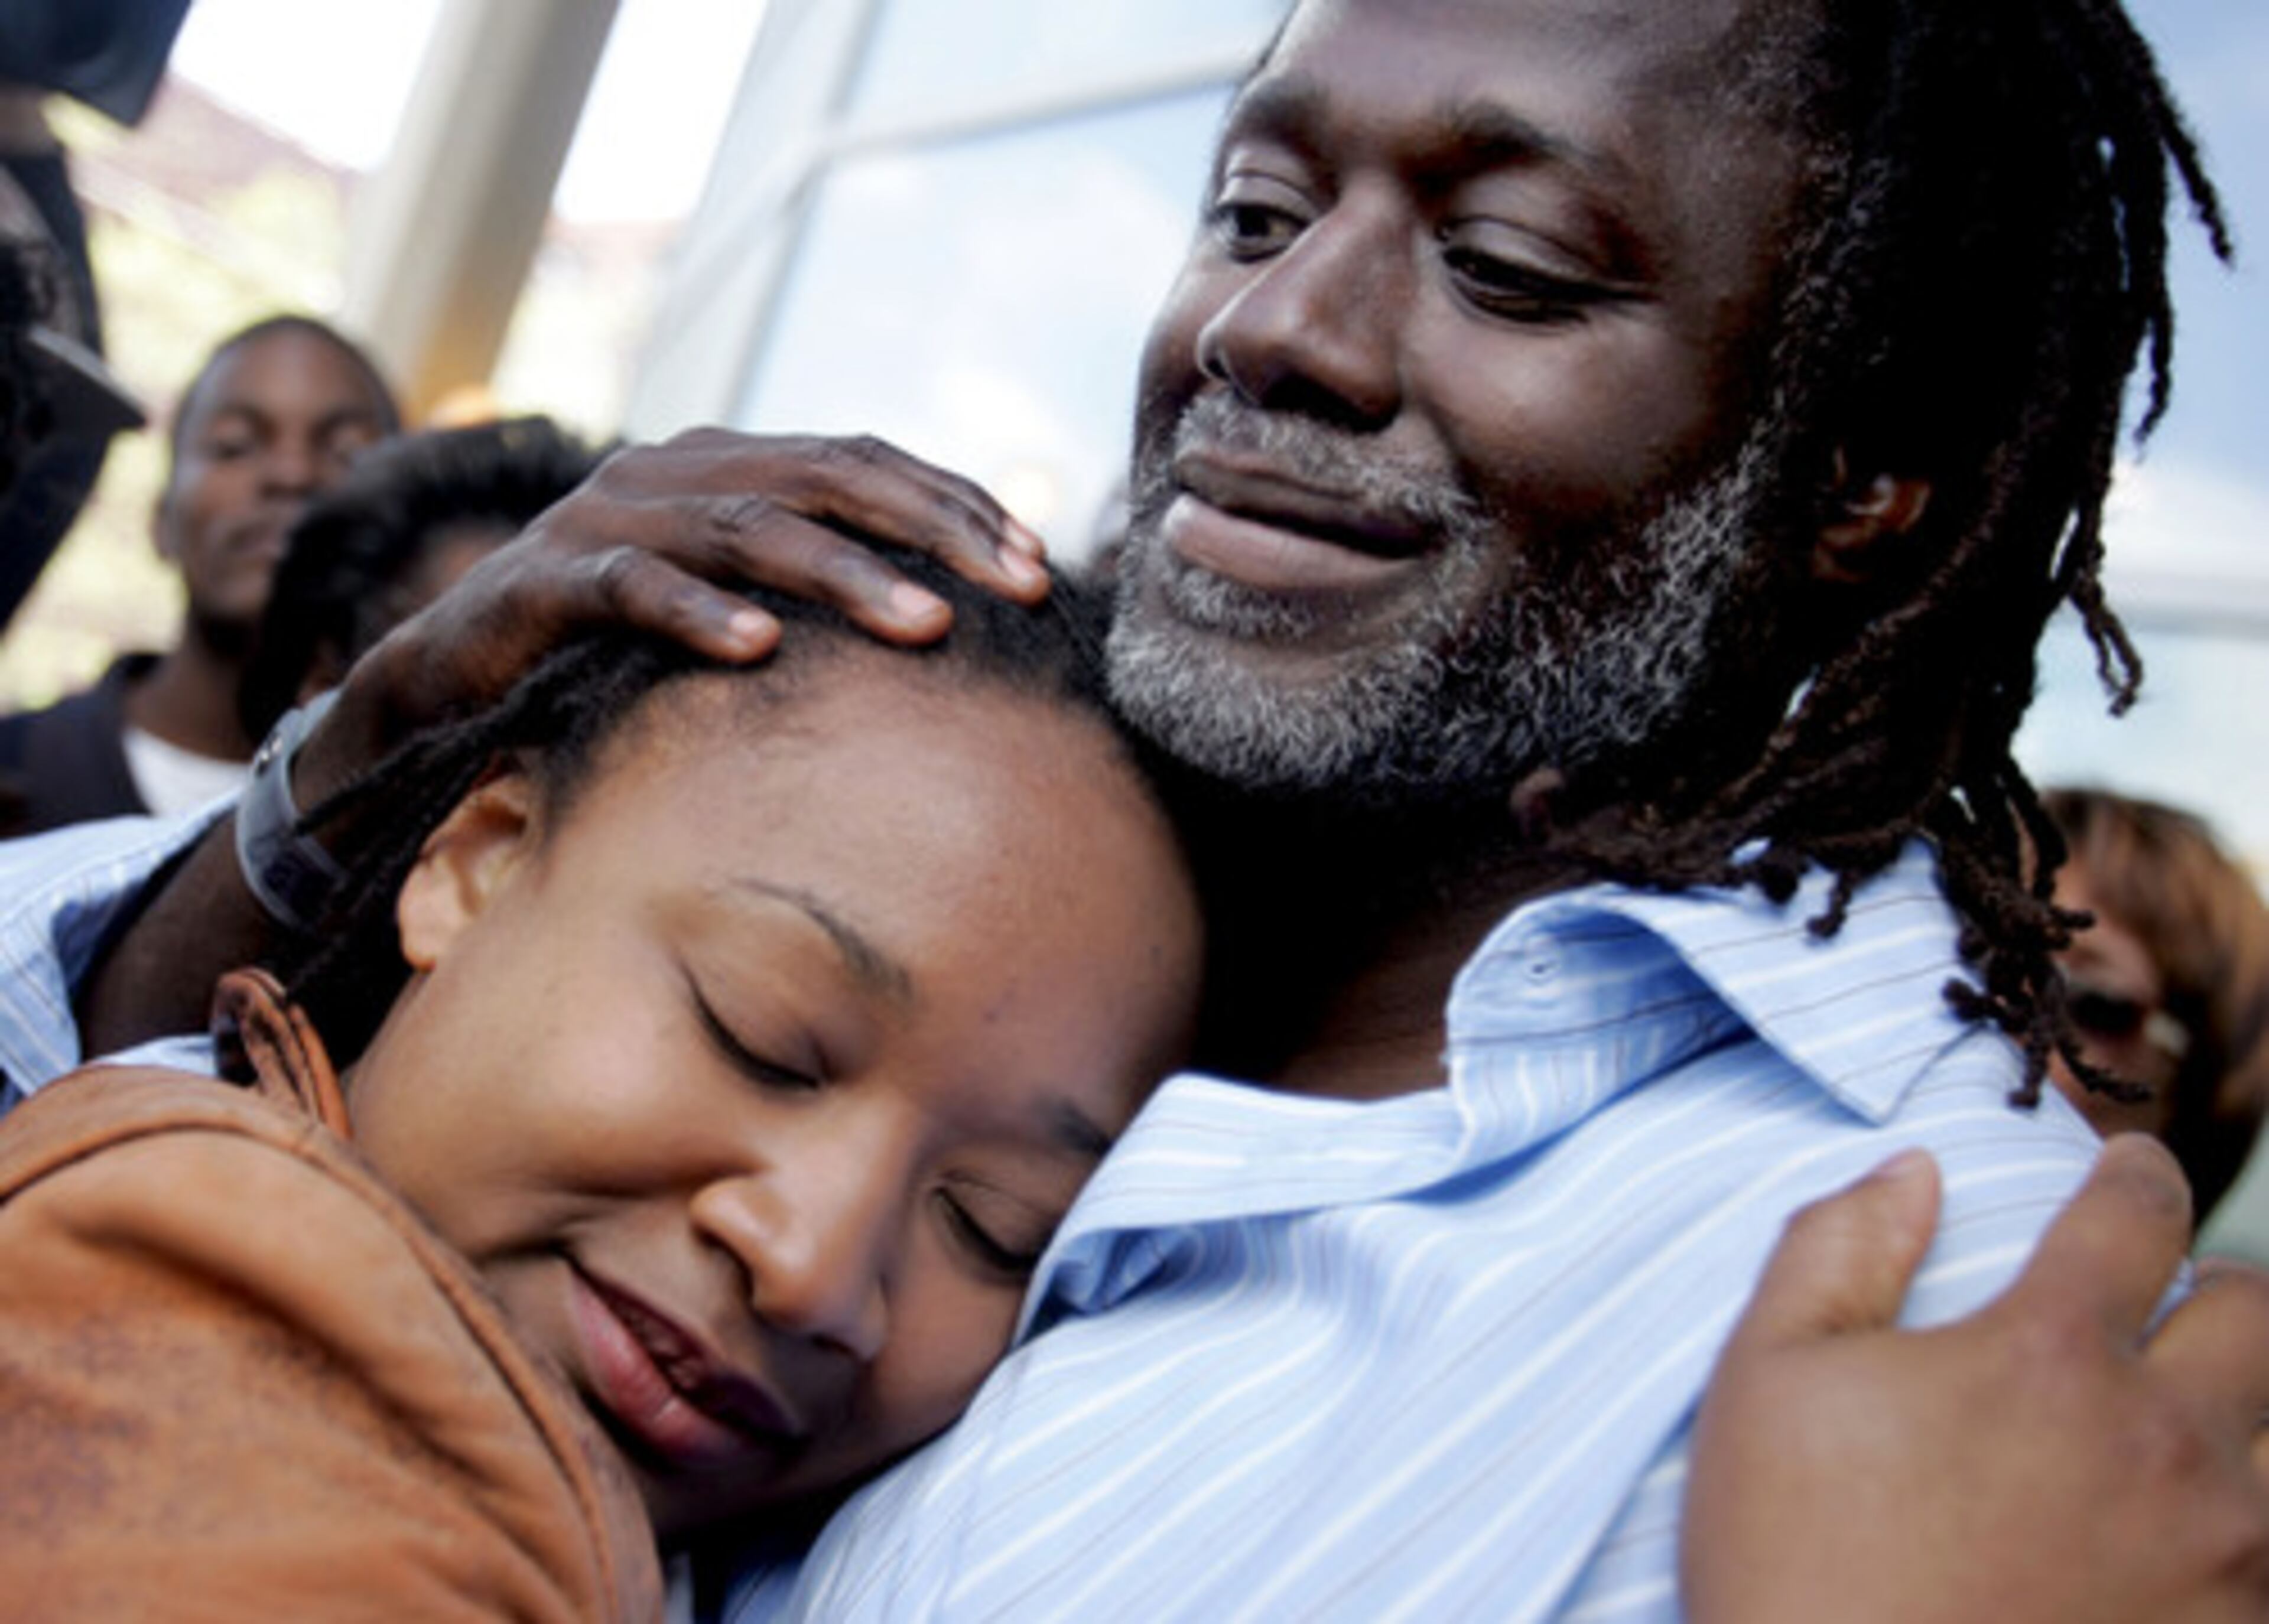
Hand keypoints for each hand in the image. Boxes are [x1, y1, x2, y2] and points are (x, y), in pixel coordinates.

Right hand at [299, 428, 1051, 803]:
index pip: (863, 460)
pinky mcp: (546, 580)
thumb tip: (950, 616)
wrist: (454, 678)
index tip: (1039, 561)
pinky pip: (634, 588)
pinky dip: (700, 614)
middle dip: (933, 528)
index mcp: (727, 464)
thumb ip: (812, 588)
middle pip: (827, 477)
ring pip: (747, 528)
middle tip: (1016, 585)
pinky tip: (761, 649)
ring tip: (928, 626)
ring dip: (845, 577)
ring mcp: (607, 517)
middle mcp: (673, 470)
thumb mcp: (730, 604)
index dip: (954, 502)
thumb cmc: (615, 650)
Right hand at [1683, 1136, 2268, 1623]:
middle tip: (2177, 1299)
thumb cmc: (1798, 1564)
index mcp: (2049, 1355)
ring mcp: (2220, 1555)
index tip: (2130, 1167)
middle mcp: (2163, 1442)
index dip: (2137, 1170)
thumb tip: (1914, 1170)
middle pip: (2256, 1315)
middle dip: (2219, 1287)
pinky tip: (2179, 1535)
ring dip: (2243, 1412)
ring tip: (2188, 1421)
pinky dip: (2239, 1529)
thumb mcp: (1767, 1381)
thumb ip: (1838, 1249)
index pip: (2136, 1212)